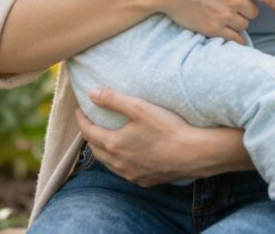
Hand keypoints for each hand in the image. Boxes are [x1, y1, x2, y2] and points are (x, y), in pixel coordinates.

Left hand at [76, 88, 209, 185]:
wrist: (194, 153)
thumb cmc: (167, 128)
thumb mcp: (138, 107)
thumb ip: (112, 99)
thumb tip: (91, 93)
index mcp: (113, 144)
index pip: (88, 132)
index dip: (81, 120)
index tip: (79, 110)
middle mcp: (119, 164)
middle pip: (96, 149)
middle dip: (90, 135)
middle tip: (91, 122)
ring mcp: (132, 175)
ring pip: (110, 164)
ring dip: (104, 150)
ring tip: (107, 138)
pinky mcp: (146, 181)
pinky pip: (125, 172)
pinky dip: (120, 162)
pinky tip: (128, 155)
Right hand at [146, 0, 274, 43]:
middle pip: (254, 11)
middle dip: (247, 8)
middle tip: (232, 2)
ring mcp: (224, 15)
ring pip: (245, 25)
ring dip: (239, 20)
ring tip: (223, 12)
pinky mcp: (213, 29)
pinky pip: (234, 38)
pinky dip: (234, 36)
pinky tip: (227, 30)